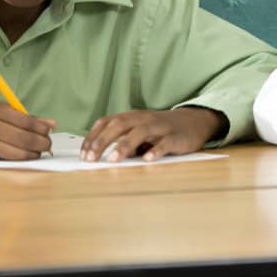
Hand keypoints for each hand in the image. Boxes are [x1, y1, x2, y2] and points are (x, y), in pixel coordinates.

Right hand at [0, 100, 55, 159]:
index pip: (25, 117)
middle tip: (48, 145)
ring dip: (34, 151)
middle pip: (25, 132)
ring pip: (18, 145)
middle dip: (42, 140)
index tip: (50, 131)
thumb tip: (49, 123)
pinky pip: (6, 155)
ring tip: (40, 152)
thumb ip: (17, 117)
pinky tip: (26, 157)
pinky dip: (21, 157)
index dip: (42, 126)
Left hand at [81, 107, 223, 161]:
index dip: (93, 137)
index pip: (106, 122)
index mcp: (131, 117)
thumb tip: (103, 156)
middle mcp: (143, 119)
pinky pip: (164, 142)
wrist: (193, 122)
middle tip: (91, 158)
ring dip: (124, 145)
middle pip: (119, 125)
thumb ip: (122, 141)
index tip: (83, 154)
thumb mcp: (139, 132)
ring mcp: (160, 127)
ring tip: (113, 159)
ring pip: (140, 132)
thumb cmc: (160, 130)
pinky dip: (155, 150)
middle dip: (102, 141)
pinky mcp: (175, 137)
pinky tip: (147, 159)